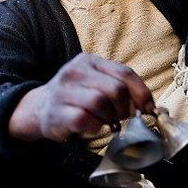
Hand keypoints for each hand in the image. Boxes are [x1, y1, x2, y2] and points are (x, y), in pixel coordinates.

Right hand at [8, 53, 154, 141]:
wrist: (39, 108)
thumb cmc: (76, 96)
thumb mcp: (95, 81)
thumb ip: (119, 86)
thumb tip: (149, 105)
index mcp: (89, 61)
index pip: (124, 72)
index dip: (141, 92)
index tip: (148, 108)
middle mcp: (75, 72)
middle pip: (115, 89)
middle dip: (125, 108)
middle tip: (122, 117)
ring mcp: (64, 91)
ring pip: (100, 102)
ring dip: (110, 117)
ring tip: (107, 122)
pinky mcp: (58, 112)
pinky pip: (85, 119)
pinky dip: (95, 126)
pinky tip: (93, 126)